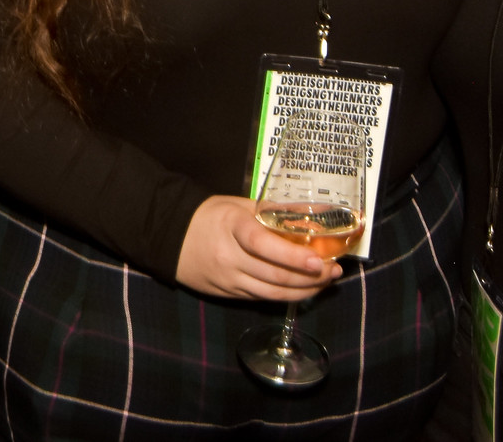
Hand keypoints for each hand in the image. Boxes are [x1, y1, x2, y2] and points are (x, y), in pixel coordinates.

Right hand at [174, 195, 342, 301]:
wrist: (168, 236)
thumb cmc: (208, 215)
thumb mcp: (237, 205)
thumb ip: (272, 212)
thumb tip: (313, 213)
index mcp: (231, 226)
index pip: (262, 244)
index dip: (292, 255)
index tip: (318, 260)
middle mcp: (228, 257)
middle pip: (274, 275)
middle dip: (310, 277)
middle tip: (333, 270)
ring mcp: (227, 279)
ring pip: (272, 293)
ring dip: (304, 291)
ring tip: (326, 282)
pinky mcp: (227, 294)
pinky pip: (262, 298)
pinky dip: (286, 296)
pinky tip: (303, 289)